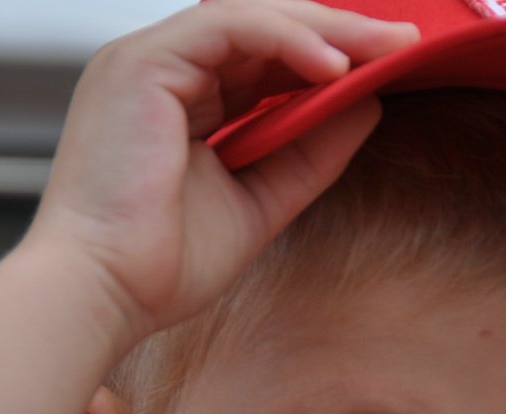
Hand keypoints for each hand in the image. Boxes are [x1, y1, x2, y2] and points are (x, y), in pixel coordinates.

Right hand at [28, 0, 417, 341]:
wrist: (103, 294)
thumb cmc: (157, 265)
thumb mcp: (260, 200)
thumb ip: (310, 153)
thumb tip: (365, 107)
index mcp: (179, 100)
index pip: (263, 56)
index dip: (325, 55)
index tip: (388, 65)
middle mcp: (161, 72)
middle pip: (263, 27)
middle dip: (338, 32)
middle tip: (403, 44)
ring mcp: (147, 61)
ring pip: (250, 16)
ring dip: (323, 29)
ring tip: (382, 48)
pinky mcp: (142, 63)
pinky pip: (230, 27)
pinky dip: (287, 39)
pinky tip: (332, 66)